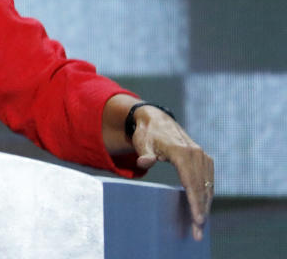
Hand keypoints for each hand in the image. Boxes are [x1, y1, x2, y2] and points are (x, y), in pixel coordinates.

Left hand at [131, 105, 214, 241]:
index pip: (191, 181)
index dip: (194, 202)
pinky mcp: (204, 159)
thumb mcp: (142, 142)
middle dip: (201, 210)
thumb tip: (144, 162)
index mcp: (182, 151)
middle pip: (201, 187)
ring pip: (208, 185)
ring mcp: (202, 156)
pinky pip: (208, 181)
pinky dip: (207, 195)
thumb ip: (144, 153)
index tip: (197, 218)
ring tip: (200, 225)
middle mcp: (196, 154)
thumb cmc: (147, 134)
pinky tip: (203, 208)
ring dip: (206, 206)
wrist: (156, 120)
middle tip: (198, 231)